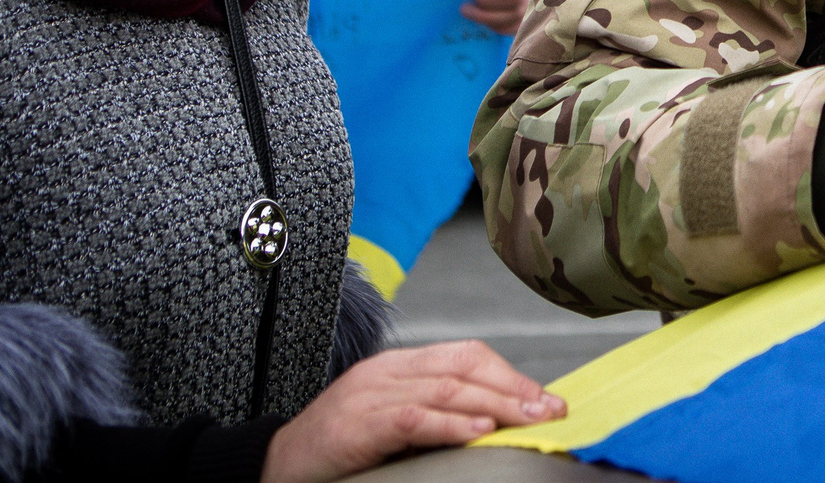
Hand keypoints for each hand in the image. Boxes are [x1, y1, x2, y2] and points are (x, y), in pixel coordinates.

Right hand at [261, 341, 561, 482]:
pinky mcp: (357, 425)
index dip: (510, 375)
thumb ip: (436, 416)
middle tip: (551, 410)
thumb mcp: (393, 424)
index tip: (546, 399)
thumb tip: (496, 424)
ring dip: (495, 404)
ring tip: (529, 419)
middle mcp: (386, 372)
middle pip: (463, 368)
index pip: (466, 356)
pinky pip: (412, 417)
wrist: (273, 468)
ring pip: (445, 388)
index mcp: (398, 366)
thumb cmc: (338, 452)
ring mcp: (369, 395)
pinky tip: (478, 430)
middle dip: (514, 389)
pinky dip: (450, 423)